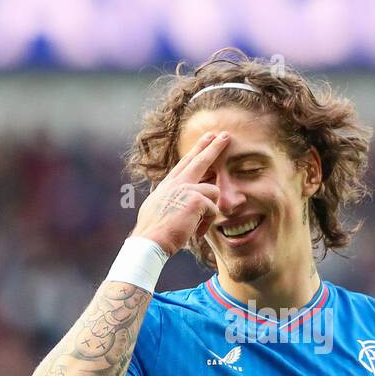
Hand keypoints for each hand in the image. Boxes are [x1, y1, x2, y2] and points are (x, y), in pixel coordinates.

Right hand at [132, 131, 227, 255]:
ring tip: (196, 226)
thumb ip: (173, 200)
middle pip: (200, 160)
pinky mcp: (196, 199)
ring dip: (209, 212)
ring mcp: (186, 189)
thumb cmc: (155, 232)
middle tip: (225, 135)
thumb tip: (187, 199)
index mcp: (168, 185)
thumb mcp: (159, 210)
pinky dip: (206, 224)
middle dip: (214, 147)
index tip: (207, 138)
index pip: (186, 163)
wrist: (150, 240)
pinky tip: (196, 232)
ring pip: (213, 191)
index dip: (197, 149)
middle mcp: (176, 183)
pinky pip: (213, 209)